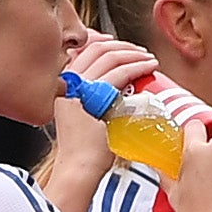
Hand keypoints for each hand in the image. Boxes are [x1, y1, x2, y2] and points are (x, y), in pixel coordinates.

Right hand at [50, 36, 153, 161]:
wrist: (79, 168)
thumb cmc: (86, 153)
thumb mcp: (87, 121)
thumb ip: (95, 104)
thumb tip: (114, 94)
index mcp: (63, 86)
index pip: (81, 53)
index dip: (102, 43)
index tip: (118, 44)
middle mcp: (67, 83)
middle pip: (94, 49)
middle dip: (121, 46)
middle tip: (140, 51)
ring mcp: (78, 88)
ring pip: (108, 57)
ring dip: (132, 54)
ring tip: (148, 58)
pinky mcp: (92, 97)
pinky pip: (118, 74)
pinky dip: (136, 66)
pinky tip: (148, 66)